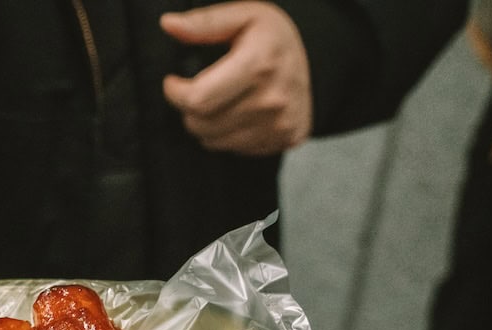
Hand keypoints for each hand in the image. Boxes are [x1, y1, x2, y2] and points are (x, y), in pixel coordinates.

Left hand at [160, 2, 311, 154]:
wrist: (322, 60)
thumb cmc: (274, 38)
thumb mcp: (243, 16)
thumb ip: (204, 22)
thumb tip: (169, 24)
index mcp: (260, 65)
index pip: (198, 99)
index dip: (175, 93)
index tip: (174, 83)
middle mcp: (272, 100)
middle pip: (201, 124)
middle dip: (189, 110)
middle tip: (197, 92)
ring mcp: (280, 124)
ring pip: (214, 141)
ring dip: (207, 125)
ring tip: (219, 101)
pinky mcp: (285, 139)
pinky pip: (236, 150)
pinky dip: (228, 135)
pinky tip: (238, 114)